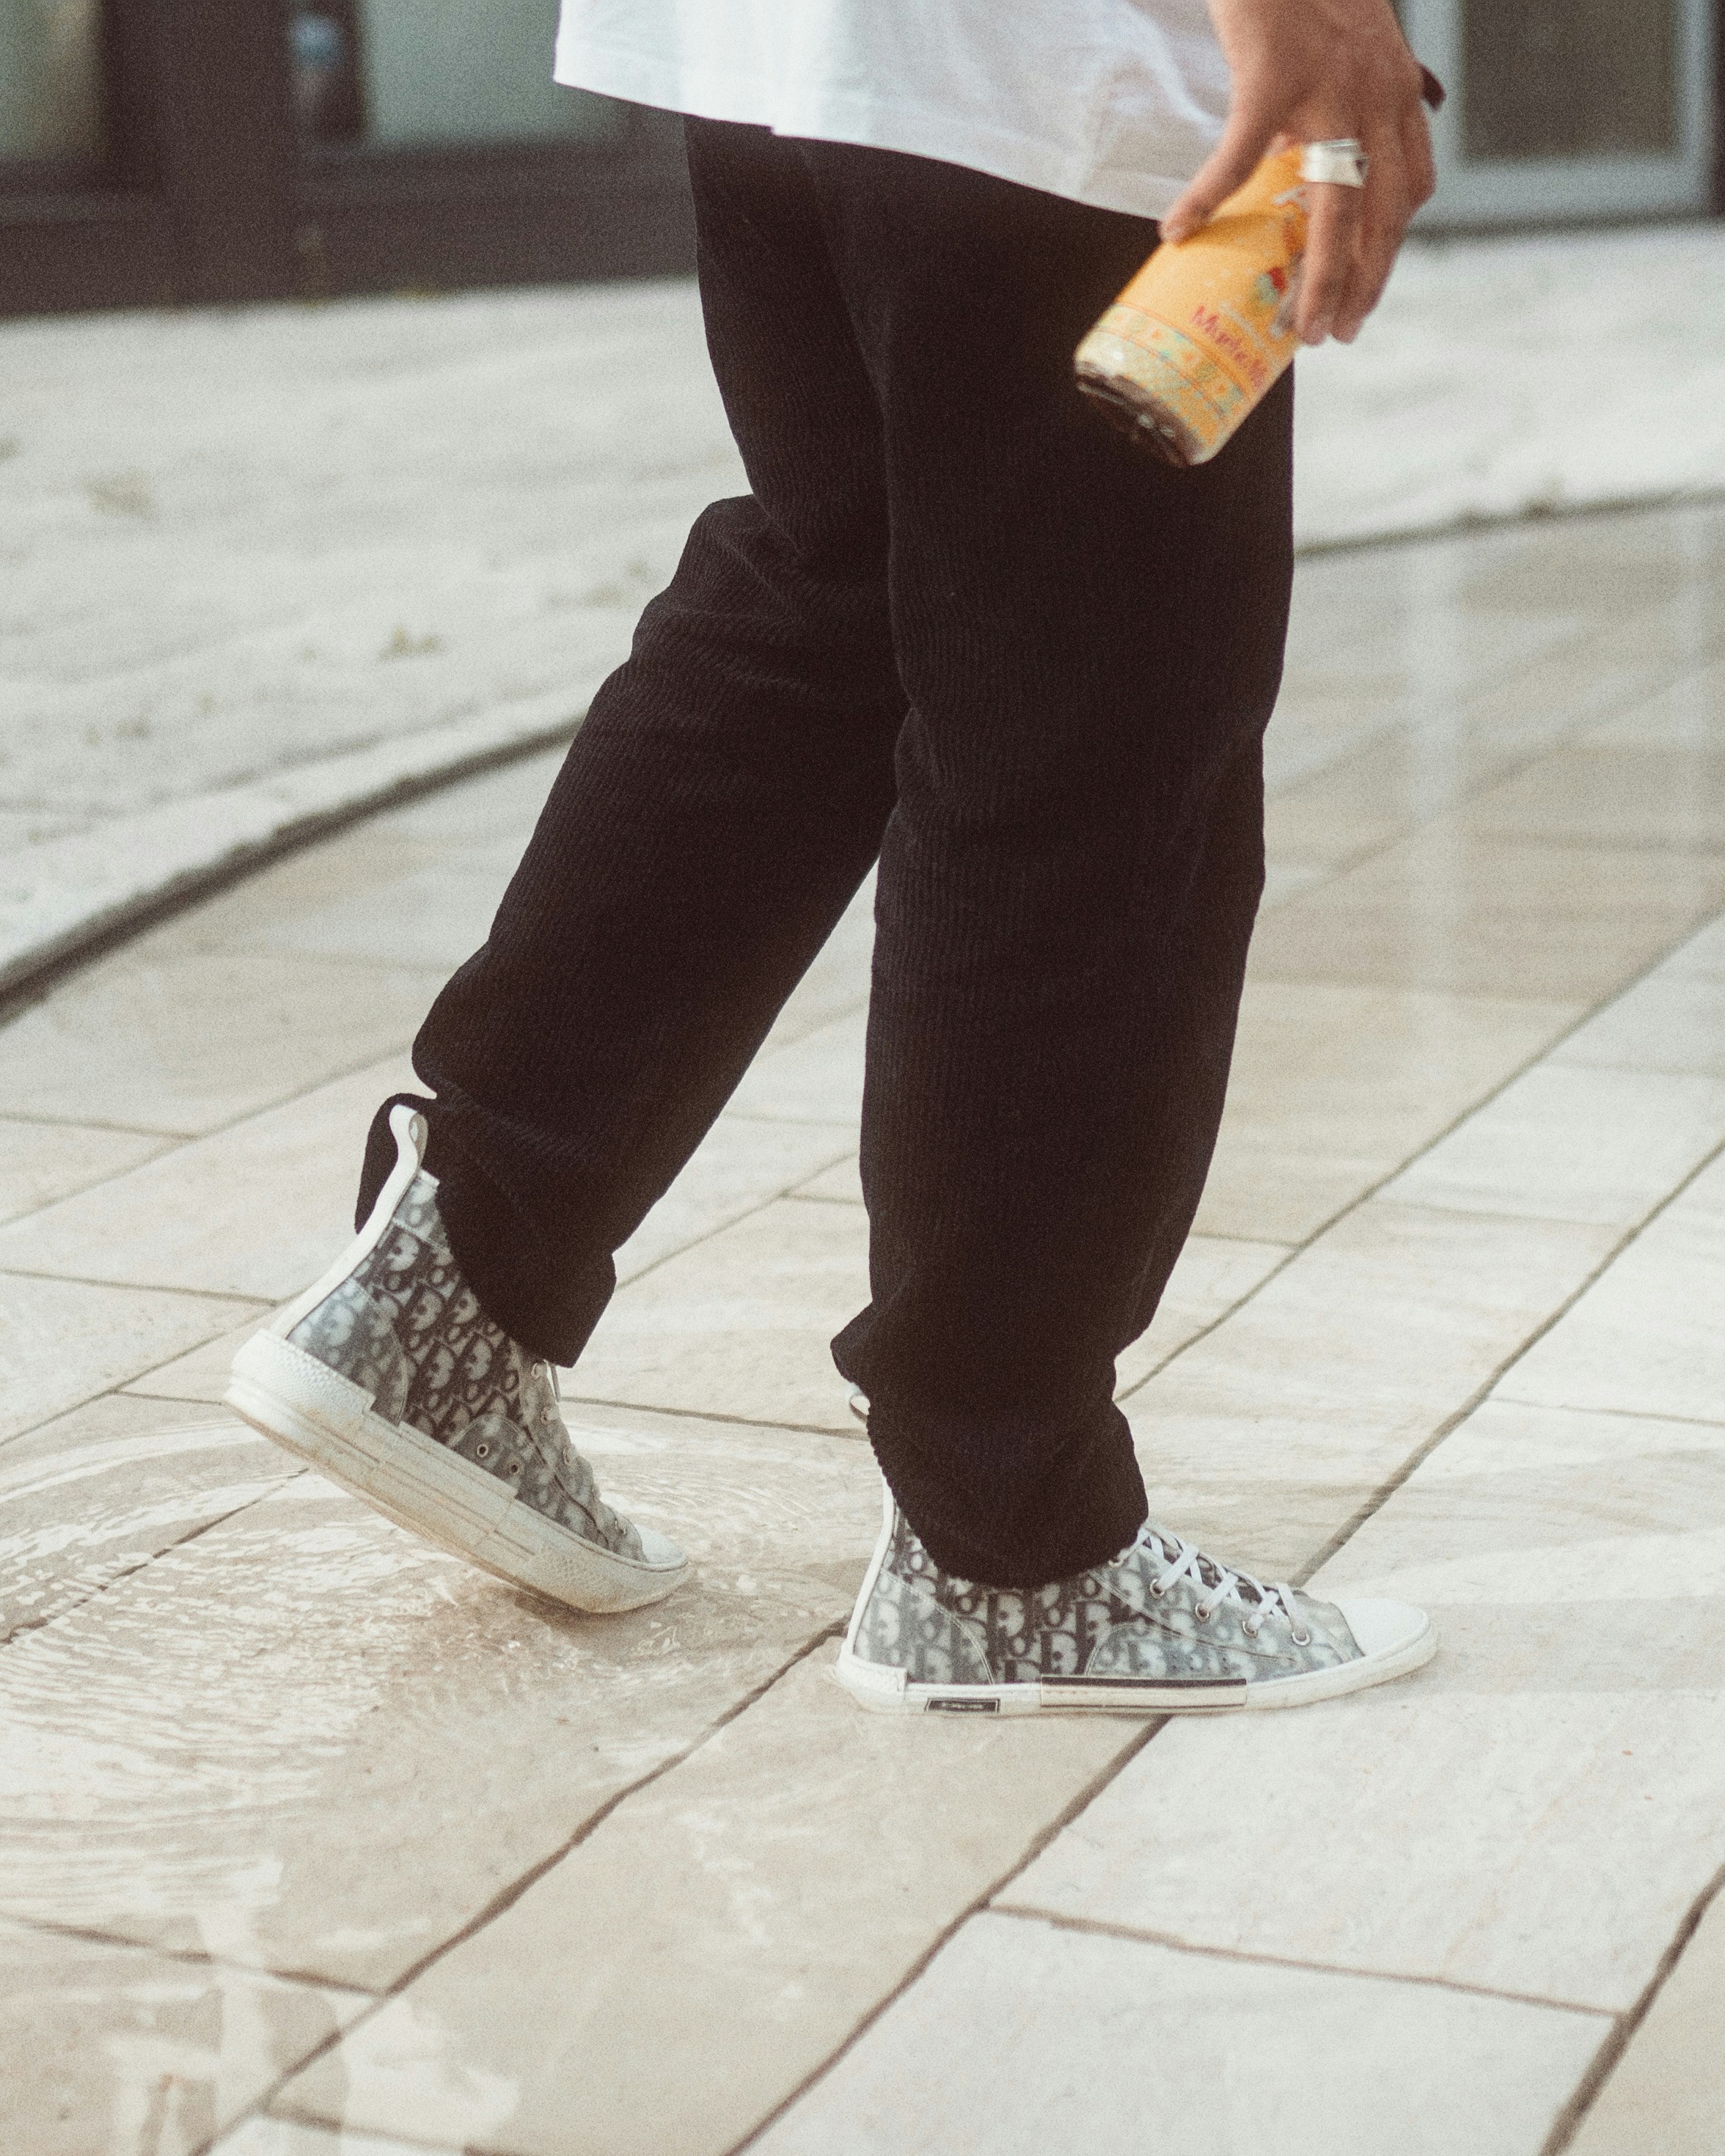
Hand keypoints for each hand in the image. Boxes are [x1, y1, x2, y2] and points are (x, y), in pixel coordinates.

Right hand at [1160, 0, 1435, 345]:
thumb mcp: (1344, 44)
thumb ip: (1343, 98)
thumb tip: (1304, 152)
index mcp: (1393, 90)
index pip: (1410, 187)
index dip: (1391, 249)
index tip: (1367, 291)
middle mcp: (1376, 95)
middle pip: (1380, 214)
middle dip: (1362, 283)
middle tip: (1338, 333)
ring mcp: (1328, 88)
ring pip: (1333, 206)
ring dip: (1318, 275)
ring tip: (1296, 321)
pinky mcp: (1271, 75)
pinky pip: (1238, 154)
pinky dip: (1208, 198)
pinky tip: (1179, 230)